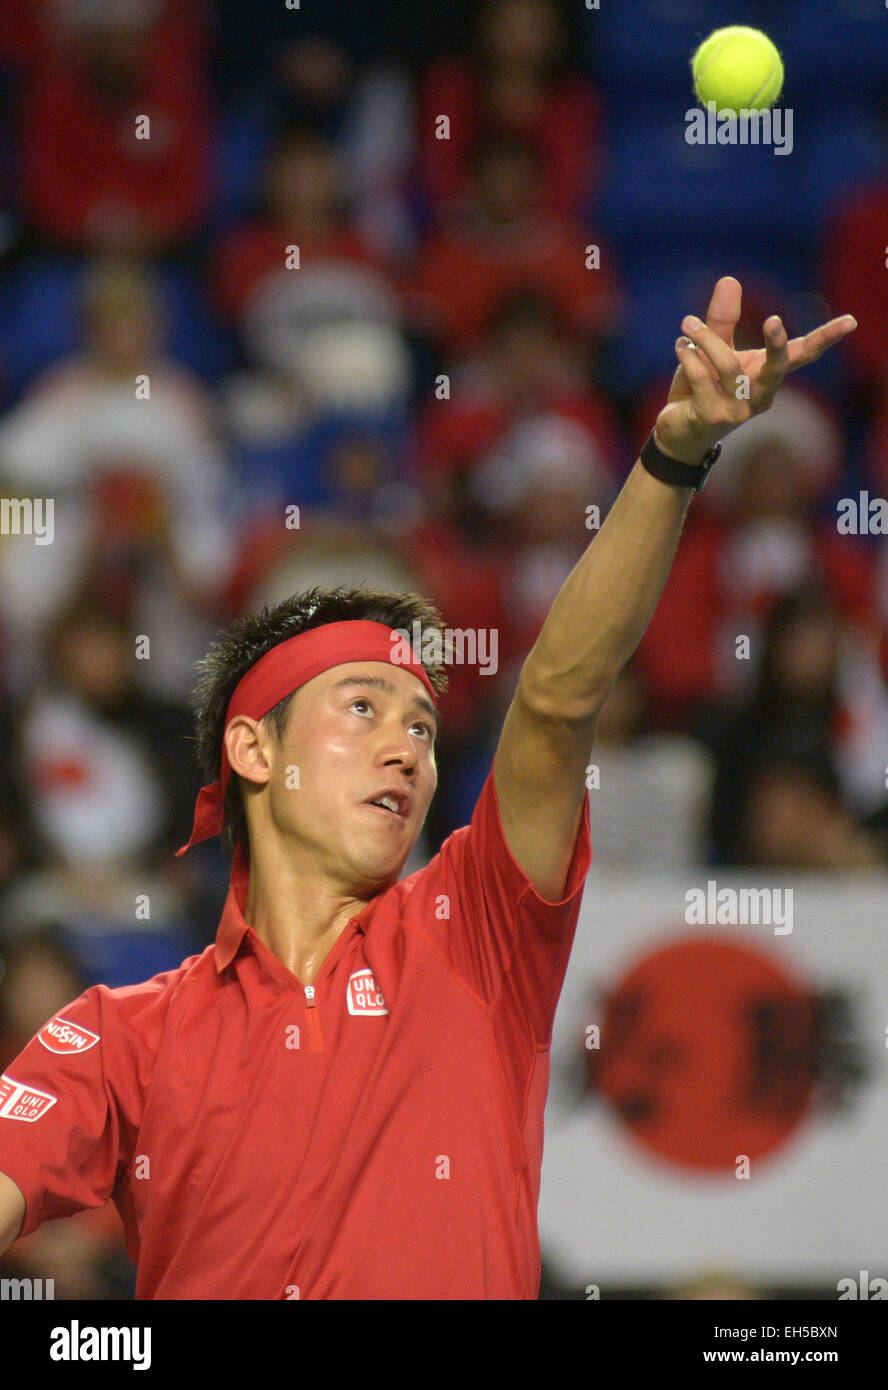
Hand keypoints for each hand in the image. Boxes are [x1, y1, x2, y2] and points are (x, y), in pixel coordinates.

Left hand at [654, 276, 856, 466]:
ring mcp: (739, 410)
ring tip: (687, 323)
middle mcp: (761, 394)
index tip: (851, 321)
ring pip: (728, 366)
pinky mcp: (713, 417)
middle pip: (778, 367)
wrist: (678, 431)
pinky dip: (689, 356)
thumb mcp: (713, 349)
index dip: (826, 337)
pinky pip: (702, 379)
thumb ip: (722, 319)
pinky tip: (680, 346)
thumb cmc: (700, 388)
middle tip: (773, 320)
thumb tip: (730, 279)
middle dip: (776, 344)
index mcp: (768, 376)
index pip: (803, 354)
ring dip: (705, 339)